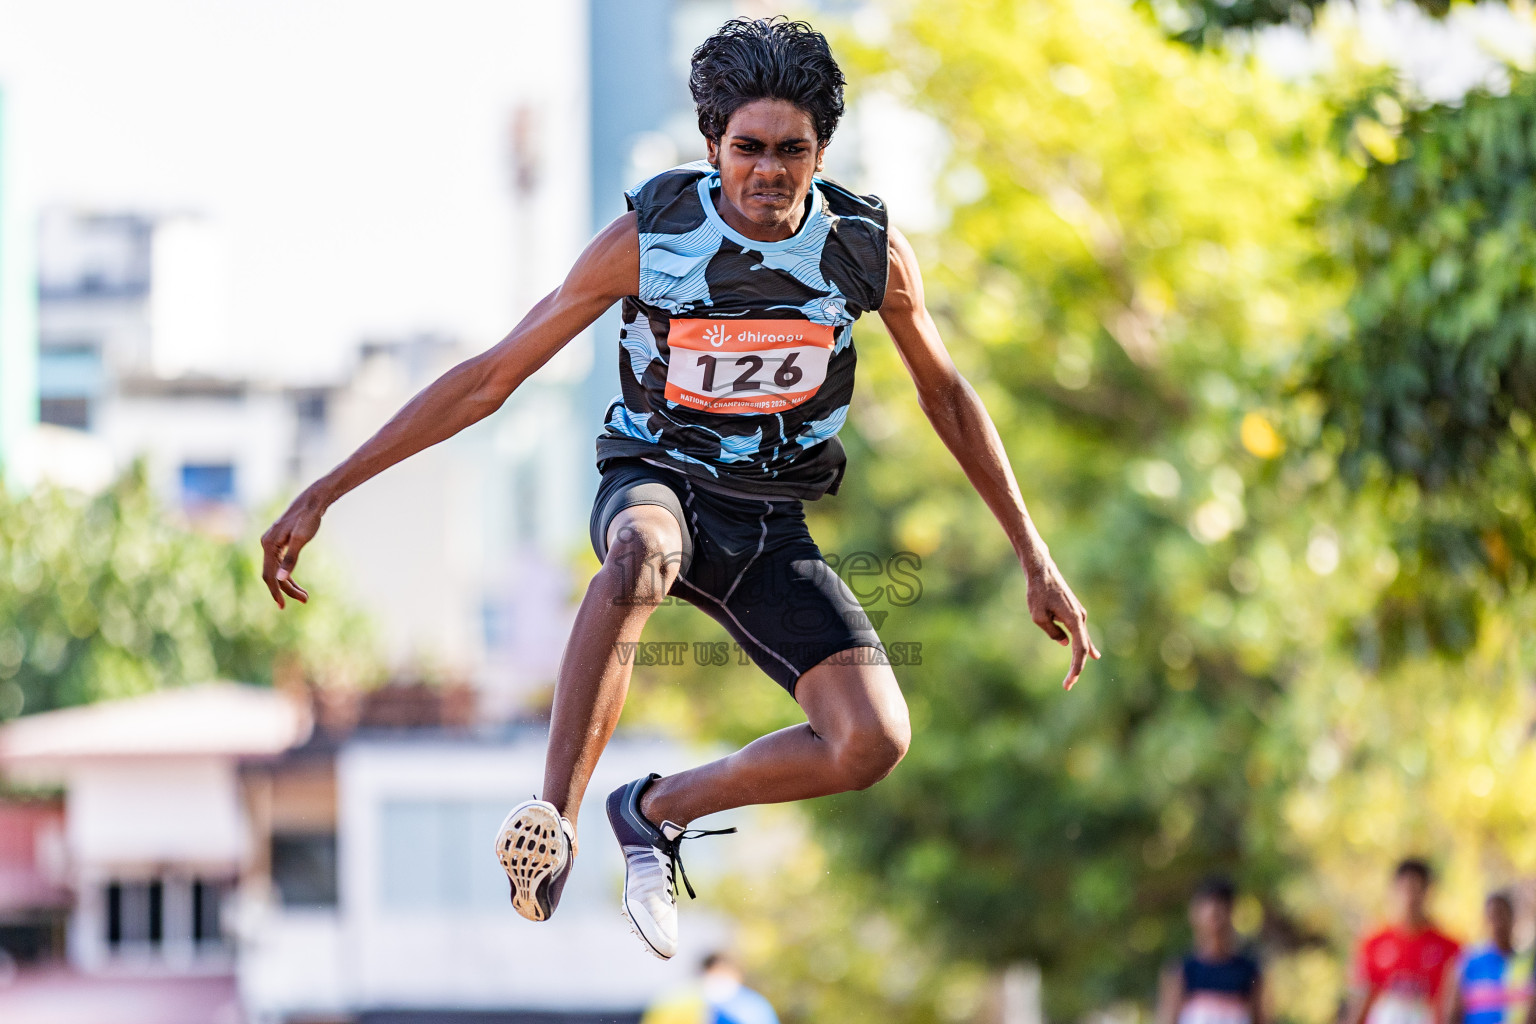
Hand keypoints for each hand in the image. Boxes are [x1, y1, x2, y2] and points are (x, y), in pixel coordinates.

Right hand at [260, 489, 324, 608]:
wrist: (312, 501)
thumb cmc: (308, 518)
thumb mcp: (301, 539)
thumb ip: (291, 559)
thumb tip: (281, 579)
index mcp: (269, 545)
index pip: (269, 575)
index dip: (276, 592)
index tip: (283, 606)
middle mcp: (266, 544)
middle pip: (272, 574)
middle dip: (287, 590)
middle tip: (305, 600)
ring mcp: (270, 543)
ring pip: (276, 570)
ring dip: (288, 584)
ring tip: (304, 596)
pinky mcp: (277, 542)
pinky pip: (278, 563)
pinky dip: (286, 574)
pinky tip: (295, 582)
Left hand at [1025, 555, 1100, 689]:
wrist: (1042, 570)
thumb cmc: (1037, 592)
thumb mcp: (1038, 616)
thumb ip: (1052, 632)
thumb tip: (1064, 643)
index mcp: (1074, 620)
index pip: (1079, 650)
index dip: (1076, 668)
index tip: (1068, 682)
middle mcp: (1080, 618)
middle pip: (1083, 648)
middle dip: (1077, 667)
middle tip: (1068, 685)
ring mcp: (1079, 614)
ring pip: (1083, 641)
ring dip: (1081, 658)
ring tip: (1077, 675)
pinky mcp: (1074, 612)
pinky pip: (1081, 633)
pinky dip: (1084, 645)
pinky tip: (1092, 653)